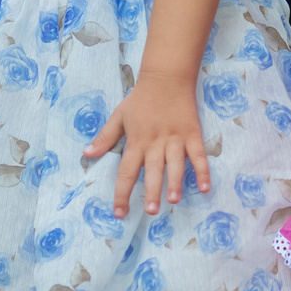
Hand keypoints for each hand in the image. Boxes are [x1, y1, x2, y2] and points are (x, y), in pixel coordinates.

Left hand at [83, 70, 209, 217]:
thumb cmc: (141, 99)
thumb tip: (86, 154)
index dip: (122, 193)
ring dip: (175, 183)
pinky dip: (203, 171)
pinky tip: (205, 188)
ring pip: (175, 164)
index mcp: (136, 141)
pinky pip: (199, 155)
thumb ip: (105, 137)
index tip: (119, 212)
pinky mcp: (192, 134)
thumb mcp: (119, 116)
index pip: (126, 171)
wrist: (166, 78)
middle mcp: (155, 143)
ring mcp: (176, 139)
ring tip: (173, 200)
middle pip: (152, 170)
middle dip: (151, 191)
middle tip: (151, 211)